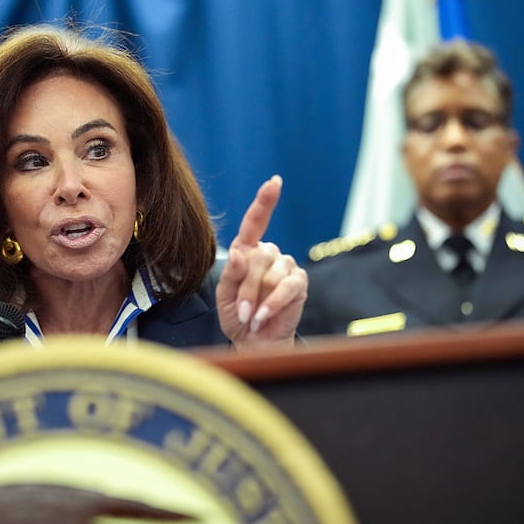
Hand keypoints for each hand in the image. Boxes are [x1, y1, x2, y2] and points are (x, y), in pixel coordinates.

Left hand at [216, 175, 307, 348]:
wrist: (254, 341)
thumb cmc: (237, 316)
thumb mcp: (224, 295)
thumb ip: (231, 273)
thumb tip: (240, 252)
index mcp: (248, 251)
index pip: (255, 222)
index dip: (265, 201)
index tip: (275, 182)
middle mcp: (269, 254)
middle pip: (257, 257)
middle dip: (245, 288)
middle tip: (240, 312)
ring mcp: (286, 267)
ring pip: (271, 274)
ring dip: (257, 300)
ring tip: (251, 318)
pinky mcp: (299, 283)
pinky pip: (287, 287)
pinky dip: (272, 304)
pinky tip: (263, 317)